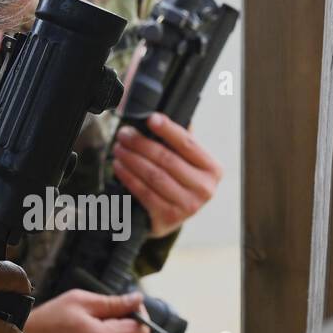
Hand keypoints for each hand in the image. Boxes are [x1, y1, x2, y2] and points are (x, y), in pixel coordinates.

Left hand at [111, 112, 222, 237]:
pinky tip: (119, 167)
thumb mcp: (187, 162)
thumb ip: (180, 140)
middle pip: (166, 159)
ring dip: (132, 159)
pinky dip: (129, 177)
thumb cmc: (178, 182)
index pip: (188, 144)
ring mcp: (188, 206)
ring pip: (153, 175)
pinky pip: (144, 192)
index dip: (168, 130)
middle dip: (141, 144)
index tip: (151, 119)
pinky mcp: (168, 218)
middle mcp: (204, 189)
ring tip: (119, 148)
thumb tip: (162, 115)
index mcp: (212, 169)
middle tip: (124, 134)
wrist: (172, 217)